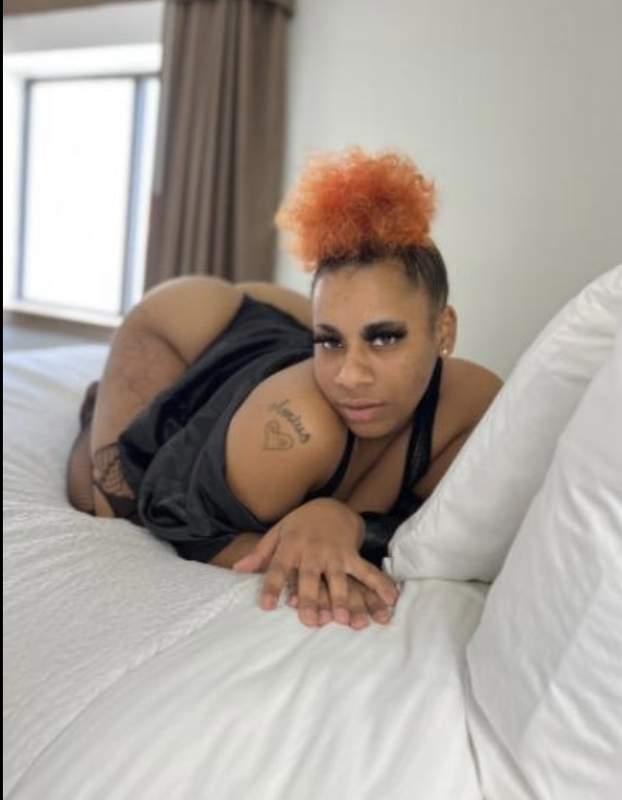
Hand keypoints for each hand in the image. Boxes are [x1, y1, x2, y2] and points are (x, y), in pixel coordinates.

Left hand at [233, 498, 398, 626]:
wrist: (330, 506)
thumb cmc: (299, 524)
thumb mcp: (277, 533)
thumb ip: (260, 554)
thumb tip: (238, 570)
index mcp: (290, 547)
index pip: (278, 568)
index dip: (273, 586)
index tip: (267, 606)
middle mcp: (312, 552)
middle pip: (309, 578)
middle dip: (310, 598)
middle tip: (310, 621)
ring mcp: (334, 554)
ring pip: (338, 579)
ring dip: (342, 599)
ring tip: (344, 619)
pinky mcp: (352, 555)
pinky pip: (366, 571)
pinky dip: (379, 585)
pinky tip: (388, 601)